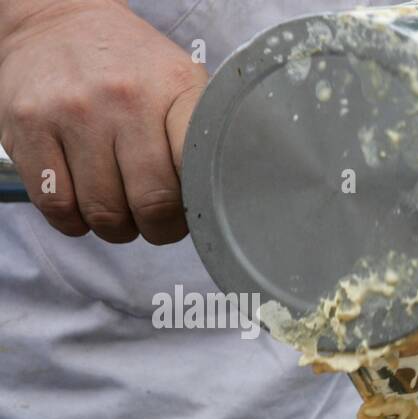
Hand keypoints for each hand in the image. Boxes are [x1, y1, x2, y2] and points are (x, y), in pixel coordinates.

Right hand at [0, 0, 207, 243]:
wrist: (57, 22)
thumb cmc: (132, 67)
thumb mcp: (181, 82)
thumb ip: (202, 136)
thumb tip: (221, 200)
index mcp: (174, 89)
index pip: (201, 169)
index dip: (201, 206)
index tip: (196, 210)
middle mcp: (123, 99)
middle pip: (153, 204)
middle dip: (159, 228)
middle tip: (157, 220)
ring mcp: (71, 113)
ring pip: (104, 213)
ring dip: (117, 227)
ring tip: (121, 210)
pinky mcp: (27, 127)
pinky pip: (57, 206)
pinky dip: (74, 221)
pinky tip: (84, 205)